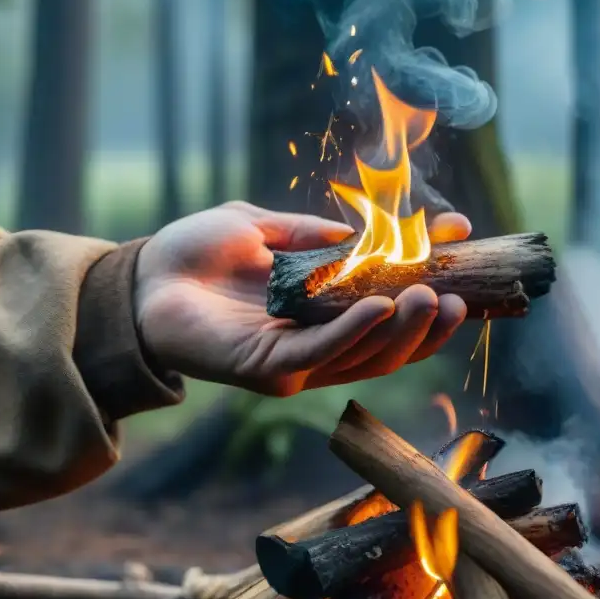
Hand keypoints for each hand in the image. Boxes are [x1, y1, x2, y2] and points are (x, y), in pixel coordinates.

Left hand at [134, 201, 471, 396]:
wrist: (139, 277)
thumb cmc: (197, 253)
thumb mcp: (264, 229)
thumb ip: (313, 234)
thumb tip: (368, 232)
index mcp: (321, 313)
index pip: (389, 310)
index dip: (426, 289)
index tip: (459, 251)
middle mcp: (316, 344)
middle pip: (389, 345)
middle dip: (427, 324)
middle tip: (457, 295)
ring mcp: (296, 361)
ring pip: (367, 355)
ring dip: (404, 329)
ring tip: (430, 297)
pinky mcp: (269, 369)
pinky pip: (323, 353)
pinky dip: (356, 332)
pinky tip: (382, 305)